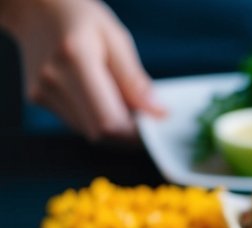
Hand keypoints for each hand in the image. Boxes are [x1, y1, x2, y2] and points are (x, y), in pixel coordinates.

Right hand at [1, 0, 163, 139]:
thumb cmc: (80, 18)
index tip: (152, 124)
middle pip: (99, 133)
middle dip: (125, 132)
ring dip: (110, 126)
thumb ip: (134, 79)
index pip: (108, 122)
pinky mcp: (38, 99)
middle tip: (140, 115)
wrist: (35, 8)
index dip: (134, 132)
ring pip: (88, 132)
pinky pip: (76, 123)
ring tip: (116, 98)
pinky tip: (95, 95)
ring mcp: (42, 91)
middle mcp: (54, 79)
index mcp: (76, 58)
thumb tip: (157, 112)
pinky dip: (93, 118)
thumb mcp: (114, 38)